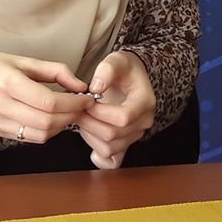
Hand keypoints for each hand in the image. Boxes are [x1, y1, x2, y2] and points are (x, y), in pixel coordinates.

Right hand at [0, 51, 93, 143]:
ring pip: (40, 134)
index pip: (48, 102)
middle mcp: (0, 105)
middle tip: (82, 106)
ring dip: (61, 126)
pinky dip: (47, 131)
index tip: (87, 98)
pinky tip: (52, 119)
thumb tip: (80, 85)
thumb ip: (54, 71)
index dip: (73, 103)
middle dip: (71, 116)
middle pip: (46, 121)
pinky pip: (30, 137)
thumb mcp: (22, 60)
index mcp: (6, 82)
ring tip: (69, 112)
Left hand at [76, 50, 156, 169]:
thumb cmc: (124, 70)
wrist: (131, 80)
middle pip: (113, 135)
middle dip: (90, 123)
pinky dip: (98, 155)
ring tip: (82, 119)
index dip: (100, 113)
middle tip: (77, 111)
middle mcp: (143, 122)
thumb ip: (107, 69)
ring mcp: (135, 136)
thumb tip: (96, 87)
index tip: (87, 102)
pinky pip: (112, 162)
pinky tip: (90, 139)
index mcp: (145, 102)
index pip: (123, 117)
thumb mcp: (117, 59)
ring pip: (109, 148)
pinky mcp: (126, 145)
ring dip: (89, 136)